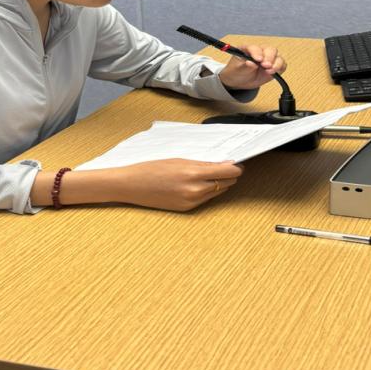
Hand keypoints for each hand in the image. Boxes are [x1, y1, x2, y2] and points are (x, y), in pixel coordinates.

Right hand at [114, 159, 243, 211]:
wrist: (133, 185)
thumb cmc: (153, 168)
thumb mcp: (179, 160)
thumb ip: (204, 164)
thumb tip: (224, 164)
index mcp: (193, 174)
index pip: (227, 172)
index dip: (236, 168)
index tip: (238, 164)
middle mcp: (195, 190)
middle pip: (225, 183)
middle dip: (228, 175)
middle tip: (226, 166)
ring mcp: (191, 202)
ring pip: (217, 192)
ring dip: (219, 183)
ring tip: (211, 173)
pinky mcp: (187, 209)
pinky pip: (206, 199)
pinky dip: (207, 191)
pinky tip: (199, 183)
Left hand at [218, 44, 286, 90]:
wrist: (239, 81)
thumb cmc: (236, 71)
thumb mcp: (237, 69)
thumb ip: (245, 66)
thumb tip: (252, 63)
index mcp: (249, 49)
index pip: (255, 48)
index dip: (257, 53)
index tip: (258, 60)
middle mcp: (261, 51)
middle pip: (270, 49)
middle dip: (269, 58)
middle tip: (265, 66)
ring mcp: (268, 58)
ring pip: (278, 56)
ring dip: (276, 64)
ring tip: (269, 71)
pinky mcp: (274, 66)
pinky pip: (282, 65)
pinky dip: (280, 68)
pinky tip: (273, 73)